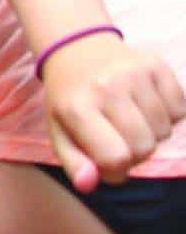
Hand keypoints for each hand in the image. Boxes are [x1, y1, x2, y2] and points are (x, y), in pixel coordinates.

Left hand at [41, 32, 185, 190]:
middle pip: (145, 147)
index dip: (114, 169)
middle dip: (134, 152)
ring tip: (128, 117)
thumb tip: (89, 185)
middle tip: (117, 136)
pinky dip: (167, 115)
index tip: (104, 158)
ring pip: (164, 131)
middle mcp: (106, 86)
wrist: (77, 48)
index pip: (116, 158)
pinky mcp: (156, 65)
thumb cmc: (70, 99)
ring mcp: (133, 73)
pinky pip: (180, 111)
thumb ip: (74, 164)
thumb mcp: (60, 131)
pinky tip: (143, 103)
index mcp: (77, 106)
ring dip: (151, 133)